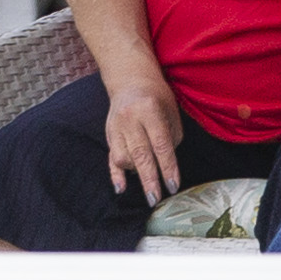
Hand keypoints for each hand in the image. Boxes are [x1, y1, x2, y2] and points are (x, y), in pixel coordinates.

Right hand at [101, 75, 184, 201]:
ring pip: (123, 158)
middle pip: (140, 154)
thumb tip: (165, 167)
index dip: (167, 167)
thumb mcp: (171, 112)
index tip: (172, 186)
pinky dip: (115, 175)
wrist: (131, 80)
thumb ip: (170, 140)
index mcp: (150, 110)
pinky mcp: (108, 134)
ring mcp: (116, 127)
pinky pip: (110, 158)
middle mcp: (130, 118)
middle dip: (149, 179)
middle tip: (155, 199)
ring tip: (147, 179)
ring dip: (136, 173)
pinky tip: (121, 189)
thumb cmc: (157, 98)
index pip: (160, 144)